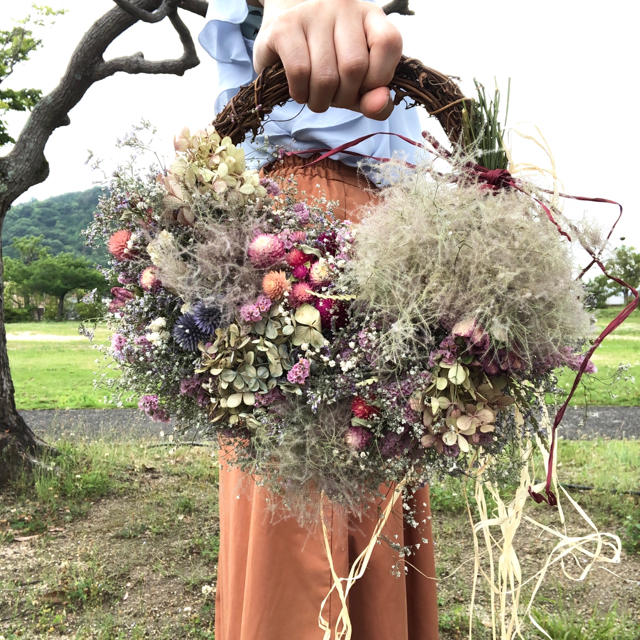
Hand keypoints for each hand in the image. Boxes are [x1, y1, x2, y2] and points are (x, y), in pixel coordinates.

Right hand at [253, 0, 401, 119]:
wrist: (282, 45)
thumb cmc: (328, 68)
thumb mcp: (359, 88)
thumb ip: (376, 102)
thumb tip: (379, 103)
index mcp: (370, 16)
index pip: (389, 43)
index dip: (378, 78)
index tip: (363, 88)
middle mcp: (344, 6)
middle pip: (354, 66)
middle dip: (344, 98)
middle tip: (334, 97)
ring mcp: (312, 13)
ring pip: (326, 76)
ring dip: (320, 101)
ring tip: (316, 97)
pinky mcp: (284, 26)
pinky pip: (299, 72)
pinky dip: (301, 94)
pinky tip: (300, 92)